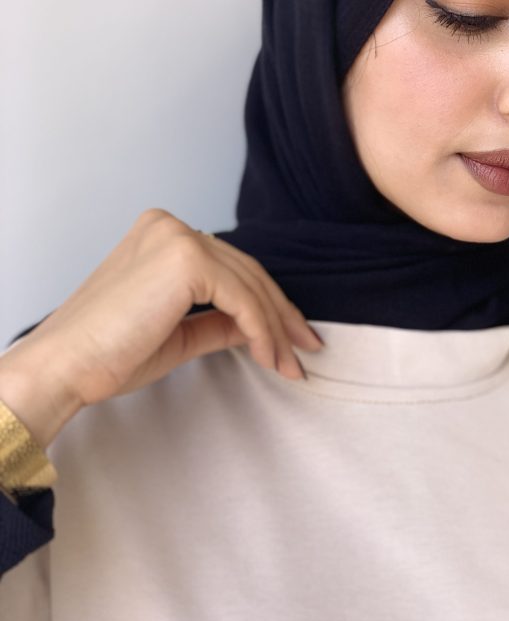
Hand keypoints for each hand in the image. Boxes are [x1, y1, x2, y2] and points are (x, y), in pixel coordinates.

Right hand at [7, 209, 323, 414]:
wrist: (67, 367)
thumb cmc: (109, 355)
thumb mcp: (180, 336)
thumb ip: (220, 323)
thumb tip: (260, 329)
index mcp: (163, 237)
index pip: (232, 269)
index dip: (268, 306)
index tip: (291, 341)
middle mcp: (171, 228)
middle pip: (248, 273)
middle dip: (281, 317)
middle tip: (304, 353)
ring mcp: (177, 238)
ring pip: (250, 285)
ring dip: (276, 329)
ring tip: (291, 366)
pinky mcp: (184, 259)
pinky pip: (241, 298)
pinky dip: (261, 330)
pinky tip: (269, 358)